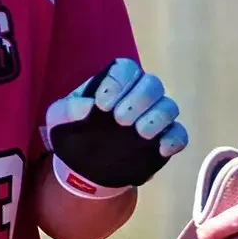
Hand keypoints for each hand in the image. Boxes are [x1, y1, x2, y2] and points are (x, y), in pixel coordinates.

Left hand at [43, 58, 188, 197]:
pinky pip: (179, 135)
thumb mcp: (58, 120)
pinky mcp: (164, 141)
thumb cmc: (73, 134)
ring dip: (157, 117)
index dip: (118, 82)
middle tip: (121, 119)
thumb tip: (87, 107)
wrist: (84, 169)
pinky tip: (161, 148)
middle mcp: (139, 95)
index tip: (102, 104)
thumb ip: (67, 109)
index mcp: (115, 83)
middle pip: (152, 84)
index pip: (126, 69)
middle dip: (139, 98)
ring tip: (140, 133)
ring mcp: (154, 118)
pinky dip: (174, 139)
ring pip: (169, 107)